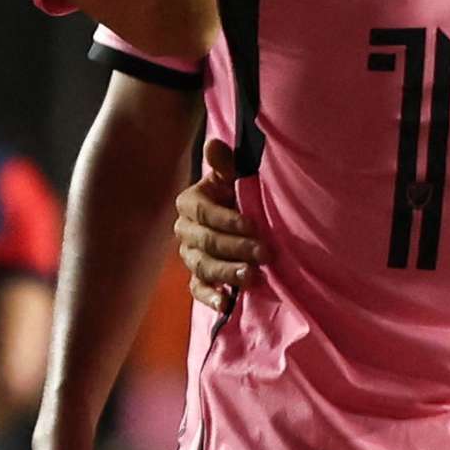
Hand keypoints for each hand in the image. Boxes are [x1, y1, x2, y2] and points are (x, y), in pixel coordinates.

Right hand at [173, 139, 268, 310]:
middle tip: (264, 253)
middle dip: (236, 248)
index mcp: (190, 203)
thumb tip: (214, 145)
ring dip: (227, 273)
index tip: (253, 225)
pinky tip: (225, 304)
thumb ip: (225, 164)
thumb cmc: (239, 192)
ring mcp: (190, 256)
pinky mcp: (198, 277)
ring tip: (252, 277)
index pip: (203, 213)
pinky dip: (210, 298)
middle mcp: (185, 231)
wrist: (243, 216)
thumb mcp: (234, 176)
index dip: (227, 220)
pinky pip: (197, 289)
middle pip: (205, 243)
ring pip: (202, 267)